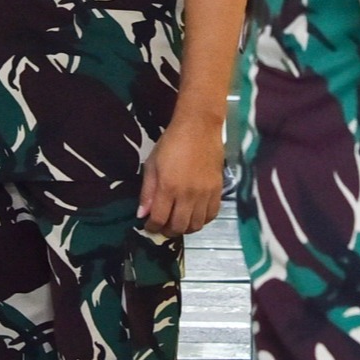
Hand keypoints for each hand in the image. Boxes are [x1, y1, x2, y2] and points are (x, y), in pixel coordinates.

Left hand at [140, 109, 224, 235]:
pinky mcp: (218, 191)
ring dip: (184, 228)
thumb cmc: (171, 143)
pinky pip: (211, 216)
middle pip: (178, 227)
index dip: (152, 227)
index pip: (159, 219)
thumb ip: (147, 192)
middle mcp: (188, 195)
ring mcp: (205, 194)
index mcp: (168, 187)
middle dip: (167, 231)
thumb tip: (142, 214)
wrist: (199, 128)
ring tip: (178, 221)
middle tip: (162, 226)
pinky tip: (194, 215)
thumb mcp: (152, 165)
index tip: (148, 225)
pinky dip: (201, 220)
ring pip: (196, 225)